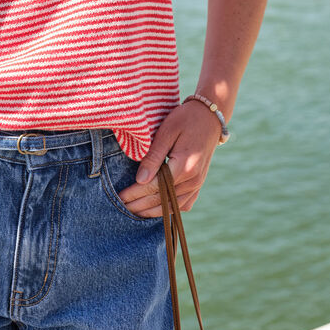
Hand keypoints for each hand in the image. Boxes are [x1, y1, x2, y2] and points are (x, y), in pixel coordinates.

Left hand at [118, 101, 222, 217]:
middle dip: (140, 205)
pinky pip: (183, 204)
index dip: (135, 193)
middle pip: (162, 200)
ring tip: (134, 212)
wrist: (210, 116)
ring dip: (152, 211)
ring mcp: (198, 184)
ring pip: (172, 206)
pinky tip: (156, 210)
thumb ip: (153, 157)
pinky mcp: (199, 184)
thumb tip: (140, 180)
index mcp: (184, 167)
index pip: (154, 187)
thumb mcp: (166, 132)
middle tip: (121, 208)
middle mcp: (193, 180)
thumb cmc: (185, 119)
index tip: (119, 197)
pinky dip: (169, 209)